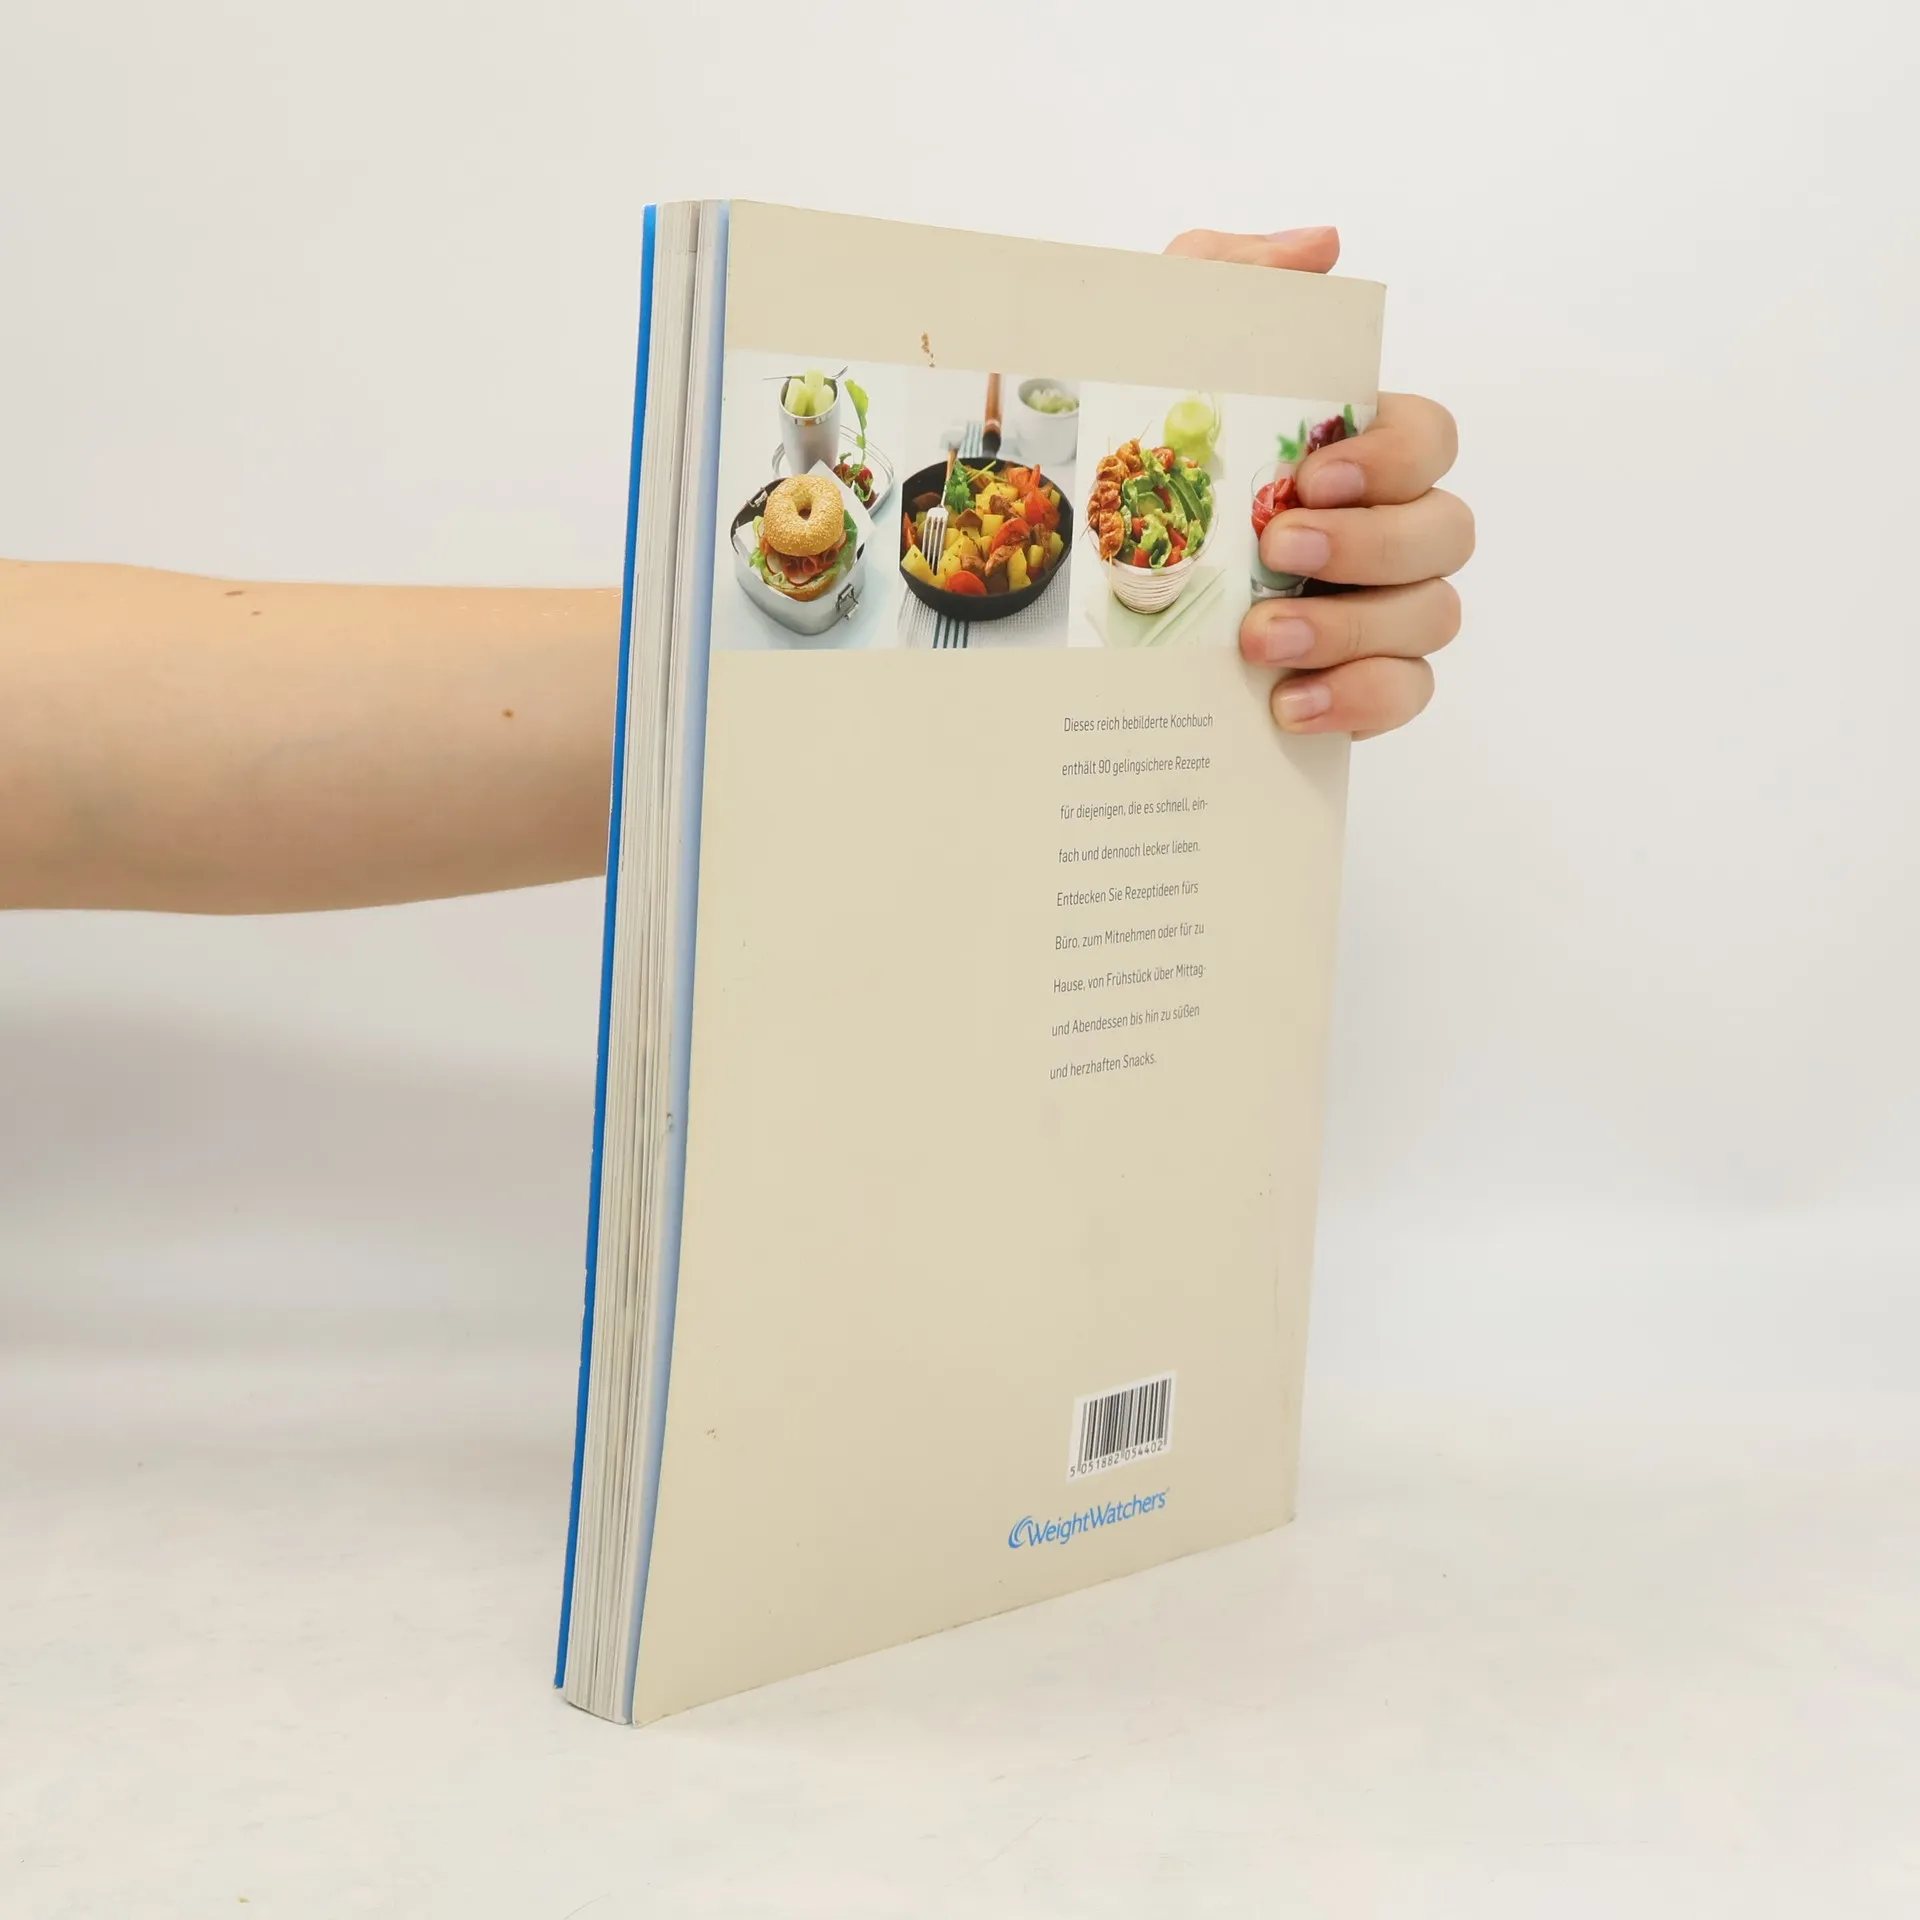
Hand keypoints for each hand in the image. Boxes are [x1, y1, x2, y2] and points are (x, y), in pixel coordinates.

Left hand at [1166, 226, 1471, 739]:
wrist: (1067, 605)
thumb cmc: (1127, 467)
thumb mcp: (1154, 357)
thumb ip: (1228, 281)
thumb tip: (1322, 249)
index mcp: (1351, 455)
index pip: (1431, 437)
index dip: (1392, 457)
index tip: (1310, 476)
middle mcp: (1383, 532)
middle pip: (1446, 530)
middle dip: (1369, 543)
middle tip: (1276, 551)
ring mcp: (1377, 614)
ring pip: (1432, 616)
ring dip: (1351, 628)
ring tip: (1259, 640)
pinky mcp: (1357, 687)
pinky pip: (1406, 693)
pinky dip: (1360, 698)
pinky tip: (1288, 702)